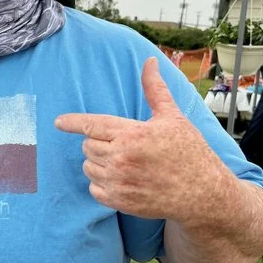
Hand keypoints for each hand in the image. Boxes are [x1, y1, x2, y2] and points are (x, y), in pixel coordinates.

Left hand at [55, 58, 226, 220]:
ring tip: (124, 163)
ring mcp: (119, 180)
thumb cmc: (190, 152)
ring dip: (99, 163)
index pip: (91, 124)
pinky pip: (94, 188)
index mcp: (132, 133)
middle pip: (88, 146)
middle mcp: (121, 157)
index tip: (59, 122)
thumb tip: (149, 61)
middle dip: (99, 143)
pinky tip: (123, 180)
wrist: (203, 192)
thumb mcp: (173, 117)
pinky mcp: (119, 200)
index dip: (72, 122)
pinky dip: (103, 184)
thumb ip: (154, 90)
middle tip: (123, 145)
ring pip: (89, 167)